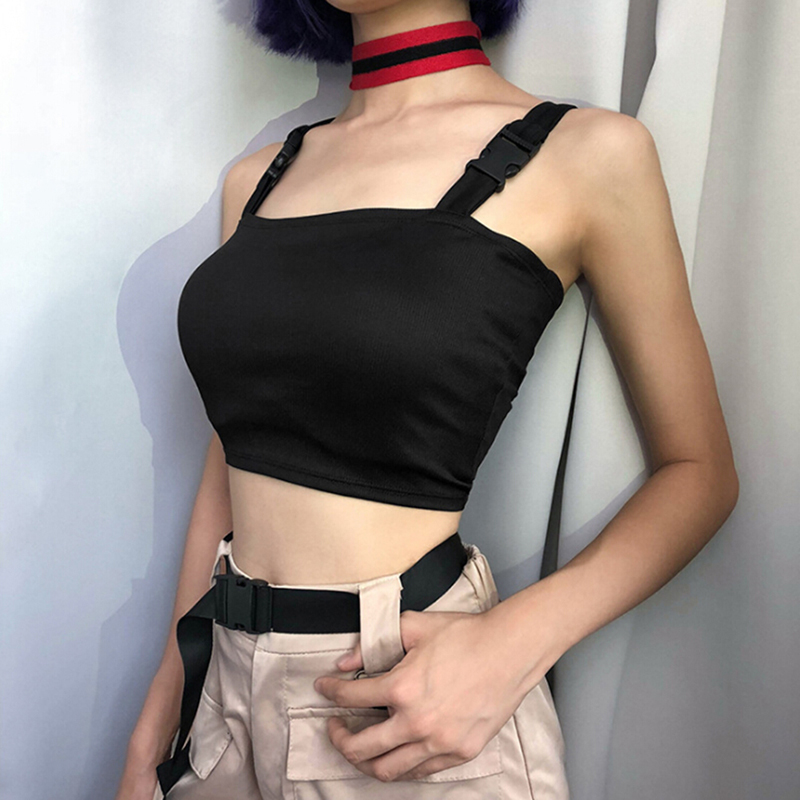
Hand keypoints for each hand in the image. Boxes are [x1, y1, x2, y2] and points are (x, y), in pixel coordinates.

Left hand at [313, 607, 538, 781]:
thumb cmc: (466, 635)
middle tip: (334, 727)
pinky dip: (401, 766)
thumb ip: (375, 642)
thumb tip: (346, 661)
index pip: (351, 697)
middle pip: (360, 747)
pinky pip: (420, 772)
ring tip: (359, 748)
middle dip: (338, 738)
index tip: (324, 689)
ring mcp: (438, 742)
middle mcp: (416, 722)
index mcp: (401, 688)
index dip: (330, 692)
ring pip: (387, 769)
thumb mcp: (415, 627)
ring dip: (365, 761)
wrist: (509, 650)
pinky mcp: (459, 753)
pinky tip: (395, 753)